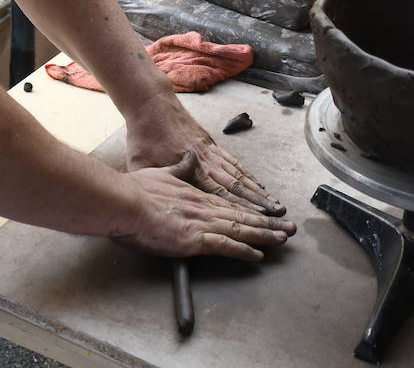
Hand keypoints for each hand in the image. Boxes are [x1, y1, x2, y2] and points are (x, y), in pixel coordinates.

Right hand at [111, 151, 295, 259]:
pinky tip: (258, 255)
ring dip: (263, 235)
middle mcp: (204, 207)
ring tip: (282, 239)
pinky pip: (225, 246)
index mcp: (196, 195)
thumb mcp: (160, 173)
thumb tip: (187, 158)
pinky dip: (243, 250)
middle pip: (242, 216)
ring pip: (240, 229)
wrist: (125, 201)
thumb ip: (178, 170)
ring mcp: (201, 222)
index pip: (230, 204)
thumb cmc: (135, 190)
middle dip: (267, 223)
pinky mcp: (195, 239)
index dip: (251, 209)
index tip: (267, 214)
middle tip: (289, 228)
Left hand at [125, 94, 287, 216]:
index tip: (256, 220)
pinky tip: (259, 184)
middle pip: (237, 186)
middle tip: (278, 215)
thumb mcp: (140, 163)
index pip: (219, 194)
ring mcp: (211, 151)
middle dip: (259, 202)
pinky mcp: (212, 143)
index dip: (239, 208)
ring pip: (240, 174)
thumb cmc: (144, 135)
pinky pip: (235, 162)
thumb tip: (155, 205)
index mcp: (190, 169)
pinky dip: (249, 175)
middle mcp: (206, 161)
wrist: (152, 104)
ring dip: (259, 190)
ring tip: (276, 204)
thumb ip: (154, 184)